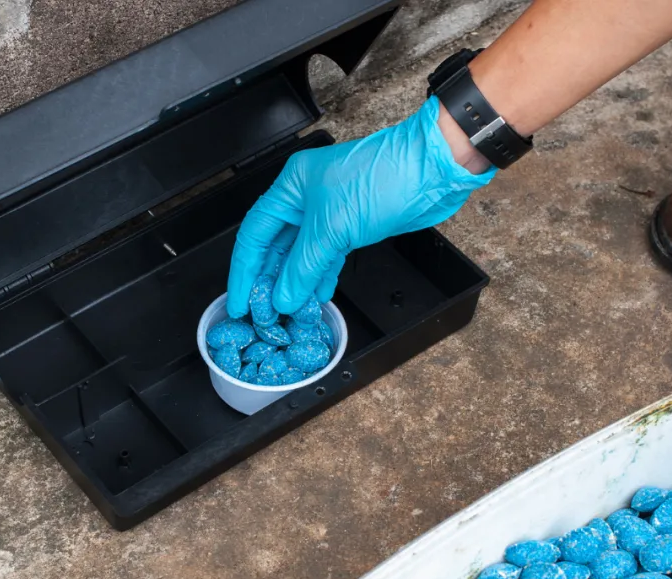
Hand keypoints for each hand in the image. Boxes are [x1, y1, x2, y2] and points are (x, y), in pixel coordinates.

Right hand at [225, 96, 495, 317]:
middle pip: (276, 246)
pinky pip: (326, 257)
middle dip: (268, 280)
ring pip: (301, 254)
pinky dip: (320, 276)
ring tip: (287, 312)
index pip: (255, 234)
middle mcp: (305, 198)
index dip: (245, 271)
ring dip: (294, 283)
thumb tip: (283, 297)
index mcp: (291, 187)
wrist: (432, 170)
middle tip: (261, 313)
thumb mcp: (332, 227)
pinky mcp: (352, 225)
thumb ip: (303, 266)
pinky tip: (315, 296)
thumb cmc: (383, 178)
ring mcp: (330, 212)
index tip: (239, 302)